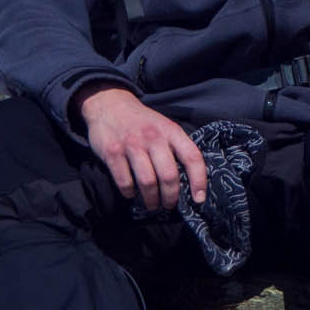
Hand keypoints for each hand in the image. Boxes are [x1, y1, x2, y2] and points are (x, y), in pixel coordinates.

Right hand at [73, 83, 207, 210]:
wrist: (110, 104)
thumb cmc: (143, 122)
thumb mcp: (165, 127)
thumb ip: (176, 148)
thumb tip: (189, 180)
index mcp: (172, 132)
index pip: (192, 158)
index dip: (199, 181)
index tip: (199, 199)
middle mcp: (154, 137)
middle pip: (169, 176)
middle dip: (171, 197)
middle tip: (169, 205)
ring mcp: (132, 145)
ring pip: (147, 182)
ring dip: (151, 199)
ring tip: (152, 204)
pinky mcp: (112, 152)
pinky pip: (124, 181)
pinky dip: (129, 192)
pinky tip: (131, 193)